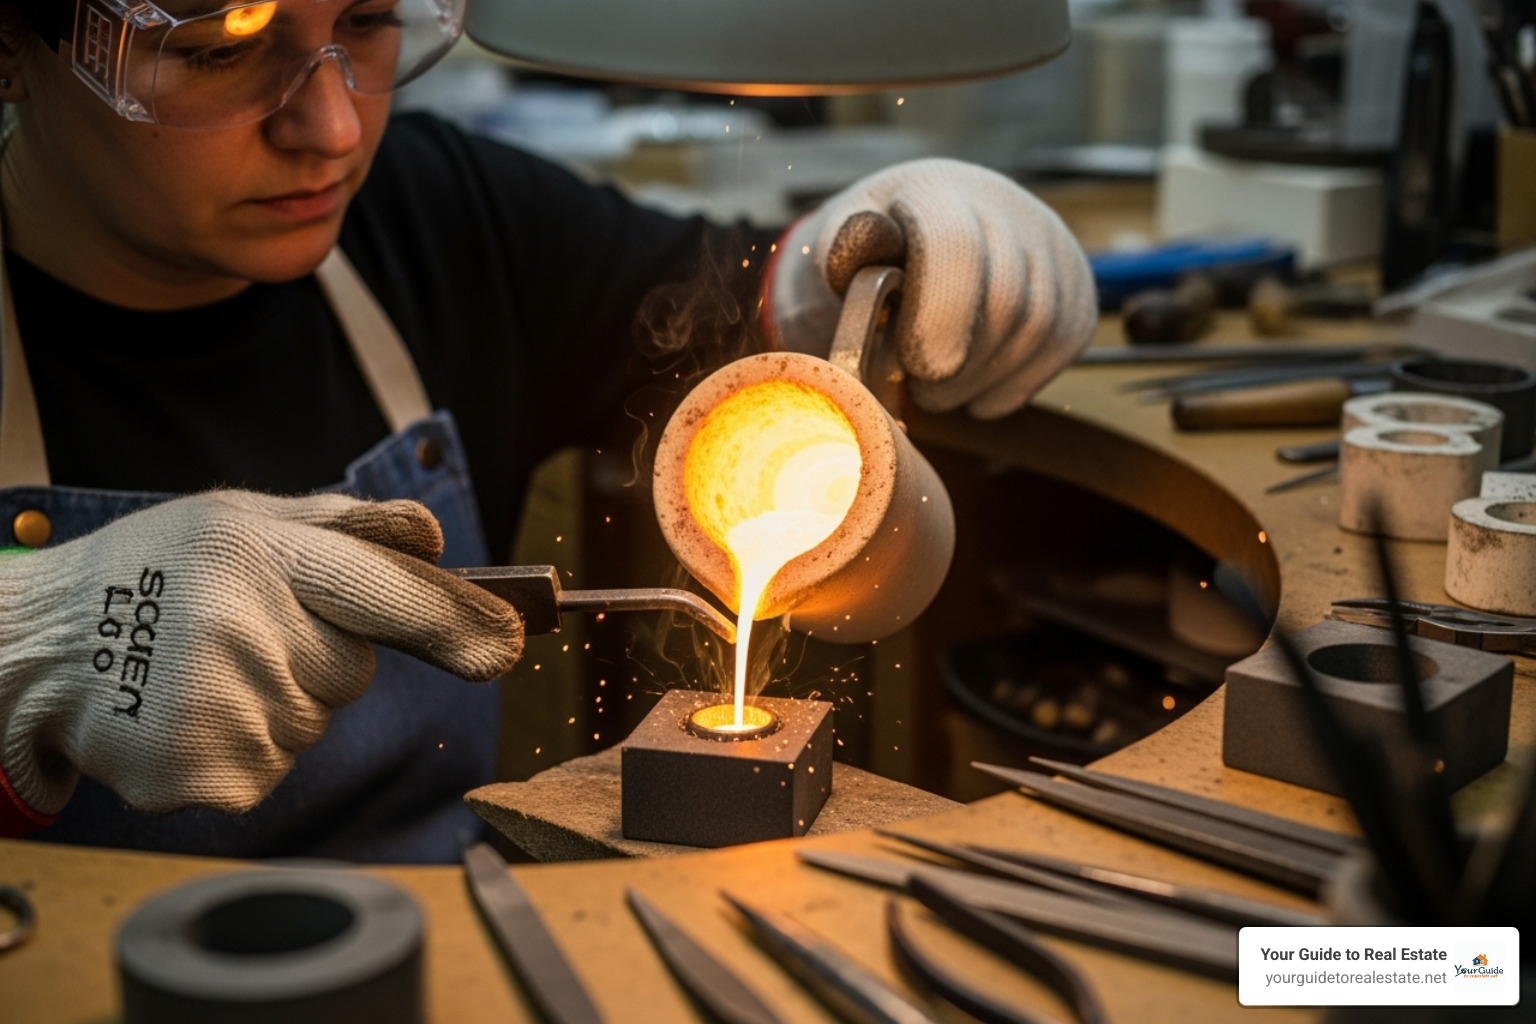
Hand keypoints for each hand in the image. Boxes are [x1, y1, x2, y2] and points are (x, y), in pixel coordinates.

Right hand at [0, 491, 521, 823]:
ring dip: (277, 702)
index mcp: (259, 550)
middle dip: (317, 655)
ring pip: (313, 720)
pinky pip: (274, 767)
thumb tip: (434, 541)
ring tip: (201, 671)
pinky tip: (187, 714)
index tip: (510, 646)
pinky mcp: (214, 774)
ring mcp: (228, 706)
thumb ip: (344, 526)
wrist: (37, 648)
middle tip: (239, 632)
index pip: (383, 589)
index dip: (453, 622)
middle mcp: (247, 627)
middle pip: (353, 669)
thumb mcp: (241, 519)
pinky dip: (242, 749)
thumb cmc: (157, 572)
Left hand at [770, 158, 1097, 418]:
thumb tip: (861, 245)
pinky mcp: (1076, 288)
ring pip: (1039, 328)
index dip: (940, 316)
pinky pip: (1062, 345)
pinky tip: (973, 389)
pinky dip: (1013, 384)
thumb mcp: (833, 253)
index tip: (916, 367)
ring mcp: (1049, 244)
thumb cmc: (866, 262)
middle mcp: (1004, 205)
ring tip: (937, 390)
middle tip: (918, 388)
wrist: (915, 246)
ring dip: (982, 380)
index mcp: (935, 188)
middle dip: (958, 365)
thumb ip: (840, 254)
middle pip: (1007, 300)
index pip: (956, 247)